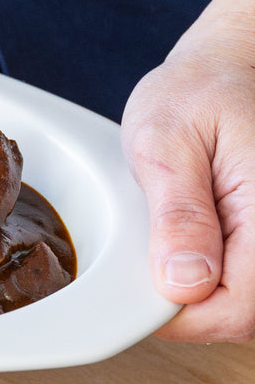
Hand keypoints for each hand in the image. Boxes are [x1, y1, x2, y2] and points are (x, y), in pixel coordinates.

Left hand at [122, 0, 254, 341]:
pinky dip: (211, 275)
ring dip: (200, 291)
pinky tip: (188, 242)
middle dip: (188, 304)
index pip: (238, 305)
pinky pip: (243, 283)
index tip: (139, 291)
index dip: (181, 316)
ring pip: (245, 303)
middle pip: (244, 314)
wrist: (225, 68)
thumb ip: (179, 213)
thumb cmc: (196, 93)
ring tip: (170, 238)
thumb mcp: (167, 141)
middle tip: (149, 256)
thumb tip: (182, 282)